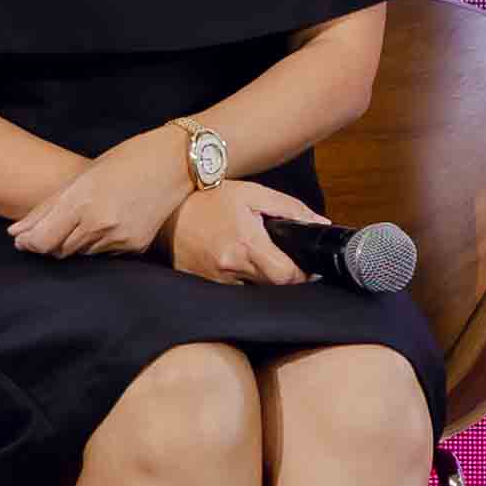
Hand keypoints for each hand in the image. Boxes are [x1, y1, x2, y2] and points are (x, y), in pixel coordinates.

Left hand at [7, 126, 196, 258]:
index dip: (28, 243)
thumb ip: (46, 208)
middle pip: (58, 250)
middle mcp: (99, 224)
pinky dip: (100, 243)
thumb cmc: (127, 161)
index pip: (40, 241)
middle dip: (51, 241)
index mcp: (81, 201)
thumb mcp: (81, 177)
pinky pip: (105, 254)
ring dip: (76, 242)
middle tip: (58, 223)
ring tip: (90, 215)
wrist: (177, 163)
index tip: (23, 239)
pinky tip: (112, 221)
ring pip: (81, 254)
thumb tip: (15, 233)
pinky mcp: (135, 247)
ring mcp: (119, 238)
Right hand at [169, 179, 315, 286]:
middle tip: (282, 258)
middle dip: (283, 276)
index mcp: (245, 245)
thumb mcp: (253, 193)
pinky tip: (237, 263)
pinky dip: (241, 281)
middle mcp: (229, 269)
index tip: (304, 265)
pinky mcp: (203, 286)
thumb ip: (290, 208)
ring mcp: (214, 281)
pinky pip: (232, 291)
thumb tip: (319, 223)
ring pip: (253, 292)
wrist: (166, 209)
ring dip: (261, 279)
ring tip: (255, 257)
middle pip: (272, 288)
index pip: (286, 277)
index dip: (302, 274)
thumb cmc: (209, 198)